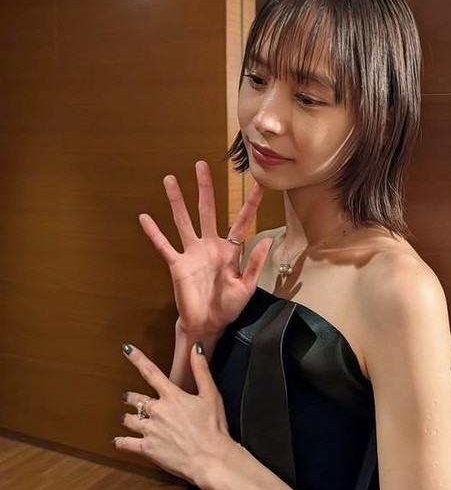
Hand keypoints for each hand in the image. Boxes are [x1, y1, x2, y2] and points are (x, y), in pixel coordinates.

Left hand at [114, 342, 235, 485]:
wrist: (209, 458)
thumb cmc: (213, 427)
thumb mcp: (211, 395)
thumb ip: (201, 370)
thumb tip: (197, 348)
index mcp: (172, 396)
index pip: (151, 372)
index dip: (137, 359)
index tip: (126, 349)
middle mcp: (157, 411)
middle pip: (136, 399)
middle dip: (131, 398)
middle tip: (128, 397)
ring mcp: (150, 430)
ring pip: (129, 420)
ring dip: (127, 418)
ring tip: (125, 418)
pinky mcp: (147, 449)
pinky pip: (127, 444)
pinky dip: (121, 442)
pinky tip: (117, 441)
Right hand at [138, 161, 271, 335]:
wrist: (207, 325)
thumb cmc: (228, 307)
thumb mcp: (247, 287)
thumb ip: (254, 264)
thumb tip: (267, 241)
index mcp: (230, 250)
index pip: (242, 221)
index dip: (250, 203)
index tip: (260, 184)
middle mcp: (210, 245)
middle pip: (207, 210)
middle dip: (205, 188)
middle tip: (201, 165)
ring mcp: (192, 252)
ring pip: (183, 221)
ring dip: (176, 201)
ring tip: (170, 179)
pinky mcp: (177, 264)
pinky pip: (164, 245)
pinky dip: (154, 232)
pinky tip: (144, 217)